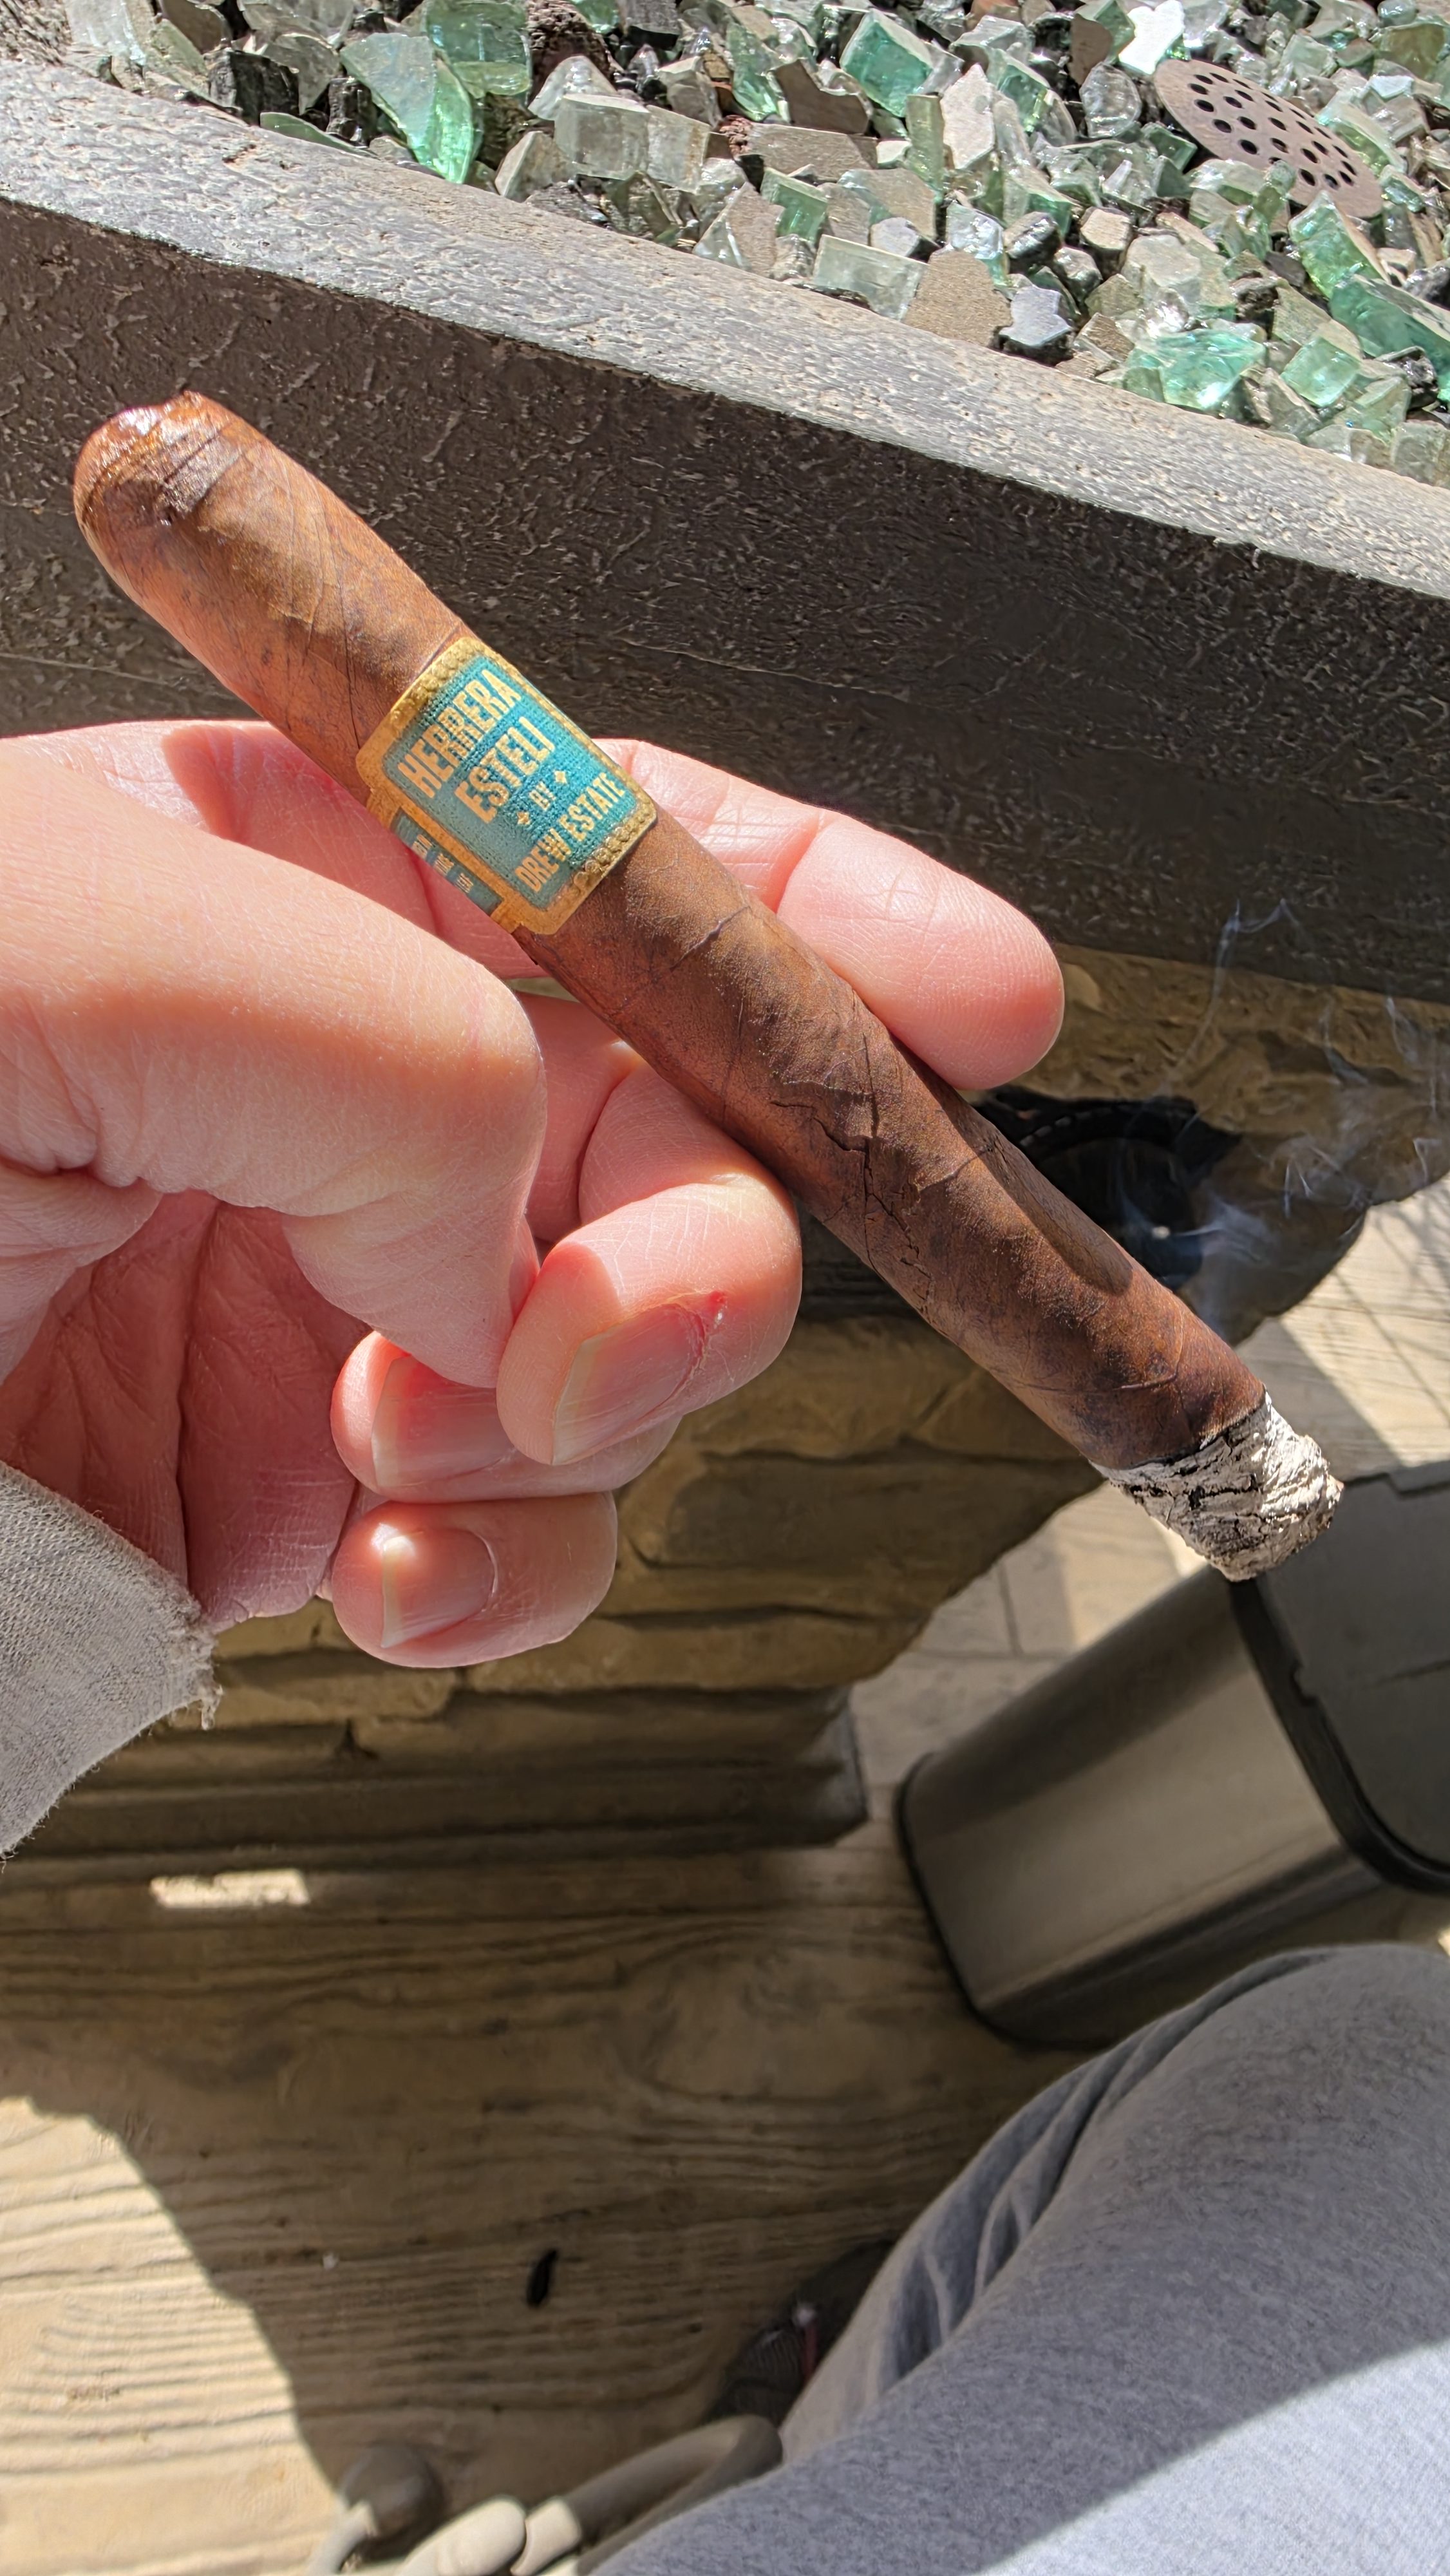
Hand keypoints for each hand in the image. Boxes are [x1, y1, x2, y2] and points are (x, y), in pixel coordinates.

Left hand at [0, 723, 1061, 1663]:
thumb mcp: (82, 954)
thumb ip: (386, 1034)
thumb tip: (515, 1237)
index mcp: (289, 873)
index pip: (612, 850)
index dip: (817, 913)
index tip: (983, 996)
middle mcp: (333, 1078)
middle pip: (675, 1135)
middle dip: (705, 1246)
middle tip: (608, 1337)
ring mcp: (336, 1289)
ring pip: (629, 1359)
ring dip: (588, 1429)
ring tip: (417, 1452)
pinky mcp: (297, 1482)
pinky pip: (514, 1531)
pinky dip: (496, 1575)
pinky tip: (380, 1573)